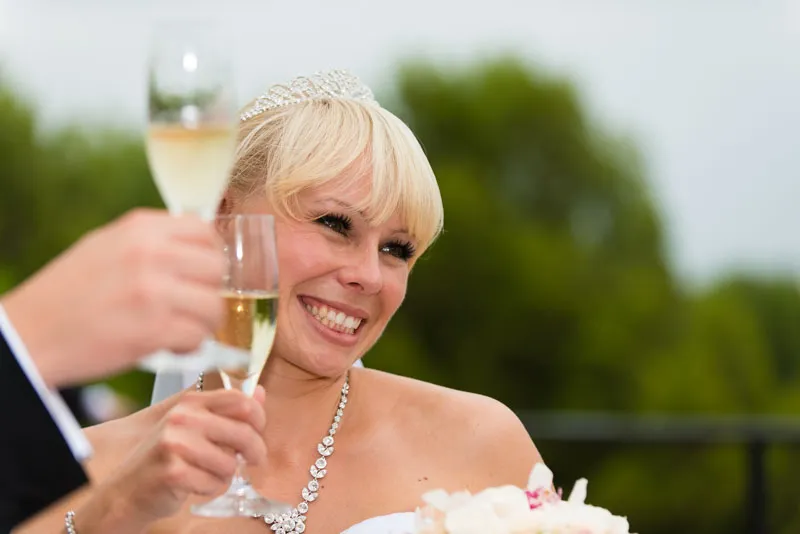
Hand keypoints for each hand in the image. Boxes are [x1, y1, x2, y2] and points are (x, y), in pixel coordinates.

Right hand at [1, 208, 225, 386]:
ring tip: (179, 328)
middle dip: (209, 290)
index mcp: (140, 228)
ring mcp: (153, 291)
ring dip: (202, 323)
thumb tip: (198, 249)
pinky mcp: (152, 329)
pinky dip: (189, 345)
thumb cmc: (68, 294)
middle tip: (191, 306)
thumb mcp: (107, 246)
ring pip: (213, 305)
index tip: (200, 274)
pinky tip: (169, 344)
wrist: (29, 334)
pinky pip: (198, 336)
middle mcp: (150, 253)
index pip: (205, 231)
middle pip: (217, 268)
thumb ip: (153, 242)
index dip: (210, 256)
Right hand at [79, 387, 267, 529]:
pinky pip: (214, 483)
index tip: (258, 431)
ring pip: (230, 463)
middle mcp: (182, 418)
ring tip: (208, 473)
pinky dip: (210, 488)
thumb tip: (260, 392)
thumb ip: (227, 409)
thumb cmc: (166, 457)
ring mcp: (175, 444)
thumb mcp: (195, 426)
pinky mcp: (173, 471)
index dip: (259, 417)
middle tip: (252, 460)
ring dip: (225, 474)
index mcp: (190, 402)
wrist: (126, 490)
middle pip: (243, 432)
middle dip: (255, 451)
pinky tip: (195, 484)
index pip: (240, 400)